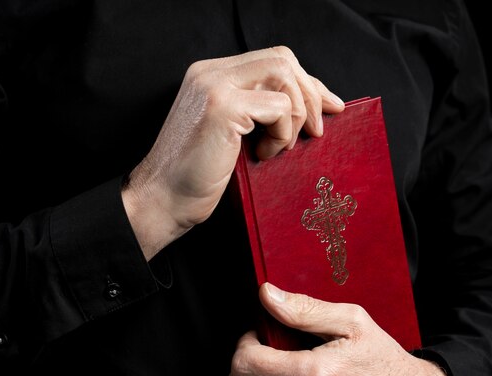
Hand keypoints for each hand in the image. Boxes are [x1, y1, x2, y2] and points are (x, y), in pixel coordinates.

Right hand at [122, 46, 344, 259]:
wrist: (163, 200)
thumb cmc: (198, 176)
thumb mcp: (233, 133)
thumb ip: (259, 111)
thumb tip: (312, 107)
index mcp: (212, 75)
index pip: (272, 61)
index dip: (306, 83)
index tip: (328, 108)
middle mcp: (211, 72)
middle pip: (283, 59)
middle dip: (310, 94)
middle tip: (317, 131)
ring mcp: (215, 86)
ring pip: (284, 76)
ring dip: (296, 115)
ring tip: (281, 147)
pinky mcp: (222, 107)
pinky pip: (279, 107)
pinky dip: (282, 134)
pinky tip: (263, 155)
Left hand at [228, 283, 450, 375]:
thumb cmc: (380, 361)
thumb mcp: (351, 322)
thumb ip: (304, 309)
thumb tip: (267, 295)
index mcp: (313, 375)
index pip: (245, 363)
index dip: (245, 343)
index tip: (259, 336)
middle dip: (245, 363)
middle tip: (265, 352)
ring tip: (271, 375)